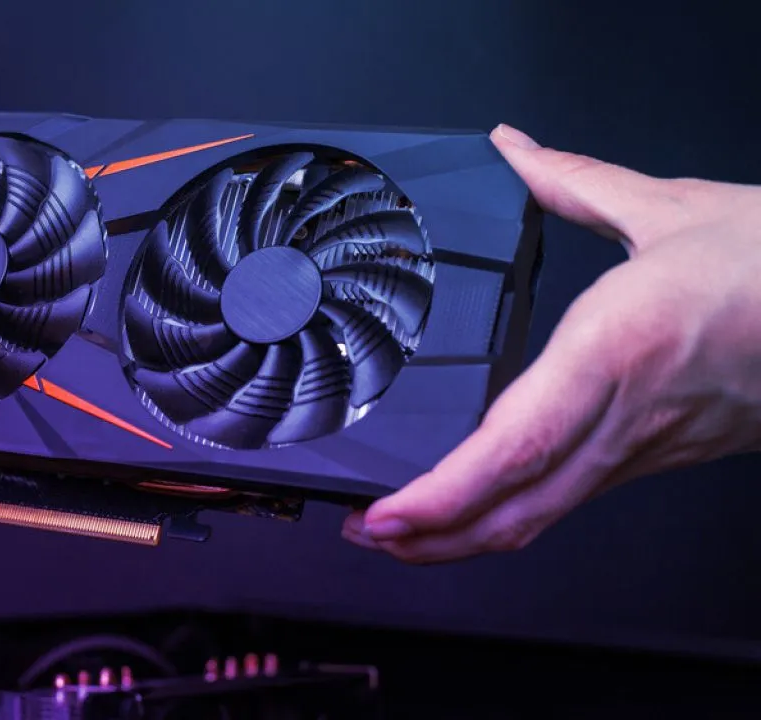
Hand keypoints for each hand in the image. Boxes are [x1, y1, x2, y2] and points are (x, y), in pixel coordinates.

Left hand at [342, 124, 760, 563]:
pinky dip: (514, 514)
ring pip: (547, 516)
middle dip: (431, 538)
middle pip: (518, 507)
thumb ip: (574, 180)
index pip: (517, 445)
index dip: (446, 495)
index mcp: (618, 348)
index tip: (389, 513)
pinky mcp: (662, 455)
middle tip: (367, 534)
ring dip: (467, 537)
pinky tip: (481, 506)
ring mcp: (647, 447)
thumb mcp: (669, 207)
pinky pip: (574, 499)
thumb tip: (514, 152)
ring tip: (405, 533)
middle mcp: (628, 415)